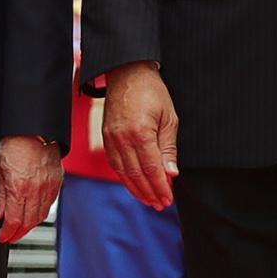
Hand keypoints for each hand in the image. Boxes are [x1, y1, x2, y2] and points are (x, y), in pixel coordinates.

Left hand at [0, 135, 58, 241]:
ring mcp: (48, 187)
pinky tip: (34, 214)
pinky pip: (50, 205)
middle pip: (28, 222)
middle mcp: (36, 190)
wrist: (33, 130)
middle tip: (10, 236)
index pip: (14, 220)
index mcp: (18, 188)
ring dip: (30, 225)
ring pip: (41, 216)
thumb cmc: (14, 145)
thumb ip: (0, 195)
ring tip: (21, 228)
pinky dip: (41, 213)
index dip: (7, 233)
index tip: (2, 237)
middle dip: (18, 233)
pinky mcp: (57, 183)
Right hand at [100, 63, 179, 210]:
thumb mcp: (169, 117)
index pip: (151, 169)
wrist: (127, 73)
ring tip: (148, 199)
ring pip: (123, 172)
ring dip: (136, 188)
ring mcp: (111, 138)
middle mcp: (122, 139)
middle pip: (136, 174)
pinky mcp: (106, 137)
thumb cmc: (151, 91)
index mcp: (140, 133)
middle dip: (149, 192)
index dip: (161, 187)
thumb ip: (168, 147)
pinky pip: (114, 163)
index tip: (168, 199)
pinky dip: (124, 176)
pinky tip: (133, 183)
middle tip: (160, 204)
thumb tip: (171, 173)